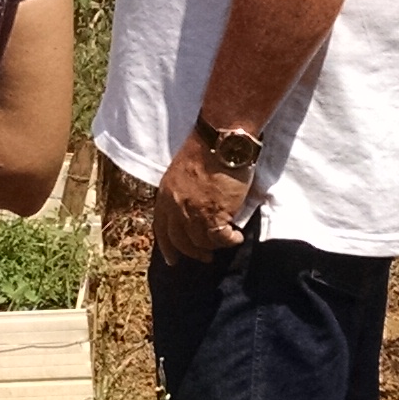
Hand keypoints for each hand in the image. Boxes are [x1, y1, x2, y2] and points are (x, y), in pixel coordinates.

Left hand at [155, 130, 254, 262]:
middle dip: (193, 252)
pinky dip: (230, 240)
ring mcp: (194, 212)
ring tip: (226, 240)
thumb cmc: (206, 148)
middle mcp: (176, 206)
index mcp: (166, 194)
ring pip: (201, 241)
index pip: (162, 228)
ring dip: (214, 245)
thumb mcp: (181, 172)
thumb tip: (190, 208)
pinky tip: (236, 236)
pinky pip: (220, 238)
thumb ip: (181, 192)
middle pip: (180, 241)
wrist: (222, 140)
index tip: (172, 260)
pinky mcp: (215, 214)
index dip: (167, 247)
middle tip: (205, 257)